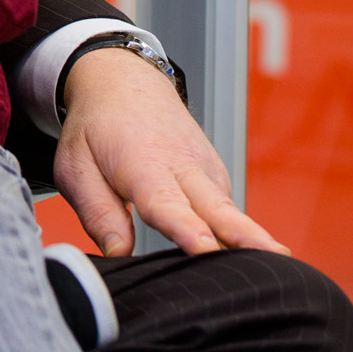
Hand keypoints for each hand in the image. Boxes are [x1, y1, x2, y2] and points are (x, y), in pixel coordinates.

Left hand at [52, 46, 289, 257]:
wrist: (123, 81)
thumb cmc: (97, 127)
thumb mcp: (76, 166)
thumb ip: (97, 212)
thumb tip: (120, 253)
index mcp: (144, 166)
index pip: (167, 204)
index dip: (187, 229)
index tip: (205, 248)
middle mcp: (184, 168)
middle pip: (218, 209)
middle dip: (246, 236)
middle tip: (276, 260)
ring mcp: (206, 171)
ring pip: (230, 212)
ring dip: (251, 240)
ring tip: (276, 270)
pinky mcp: (216, 177)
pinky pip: (228, 211)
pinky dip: (239, 236)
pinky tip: (245, 260)